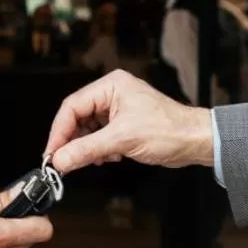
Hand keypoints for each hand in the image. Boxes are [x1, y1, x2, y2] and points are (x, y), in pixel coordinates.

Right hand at [43, 69, 213, 173]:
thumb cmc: (170, 130)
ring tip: (93, 159)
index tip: (52, 153)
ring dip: (87, 147)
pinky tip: (108, 157)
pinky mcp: (124, 125)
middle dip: (72, 141)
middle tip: (63, 161)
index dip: (59, 132)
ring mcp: (118, 110)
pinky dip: (99, 150)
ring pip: (88, 129)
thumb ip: (87, 150)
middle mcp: (113, 94)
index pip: (72, 107)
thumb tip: (60, 160)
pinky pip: (100, 137)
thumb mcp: (122, 140)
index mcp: (111, 86)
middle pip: (78, 118)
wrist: (195, 141)